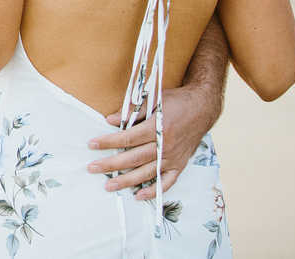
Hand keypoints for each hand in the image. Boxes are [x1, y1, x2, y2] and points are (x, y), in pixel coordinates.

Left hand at [86, 84, 216, 198]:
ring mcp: (173, 158)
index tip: (92, 144)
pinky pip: (167, 182)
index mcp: (158, 127)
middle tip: (92, 168)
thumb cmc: (176, 102)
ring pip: (147, 173)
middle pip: (134, 158)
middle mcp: (166, 145)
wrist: (202, 108)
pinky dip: (154, 191)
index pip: (128, 138)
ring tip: (109, 186)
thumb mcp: (154, 99)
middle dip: (111, 164)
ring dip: (127, 181)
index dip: (109, 142)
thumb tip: (110, 120)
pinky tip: (138, 196)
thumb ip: (132, 111)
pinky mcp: (180, 165)